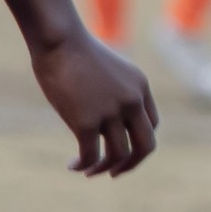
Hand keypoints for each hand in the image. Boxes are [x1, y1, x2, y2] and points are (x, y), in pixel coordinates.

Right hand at [35, 31, 157, 176]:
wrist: (59, 38)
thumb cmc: (74, 50)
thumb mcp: (105, 69)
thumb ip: (111, 92)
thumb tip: (101, 121)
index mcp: (140, 86)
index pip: (152, 125)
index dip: (138, 141)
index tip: (120, 148)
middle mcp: (132, 101)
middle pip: (146, 145)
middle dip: (132, 164)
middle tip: (115, 173)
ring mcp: (111, 112)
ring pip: (119, 155)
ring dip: (105, 169)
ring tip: (89, 172)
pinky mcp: (86, 122)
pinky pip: (91, 156)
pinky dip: (84, 165)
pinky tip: (73, 166)